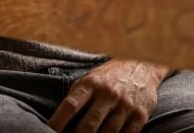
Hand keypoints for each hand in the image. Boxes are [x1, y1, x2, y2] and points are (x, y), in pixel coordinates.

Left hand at [47, 60, 169, 132]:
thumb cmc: (110, 75)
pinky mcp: (140, 115)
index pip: (71, 105)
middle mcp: (108, 94)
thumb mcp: (91, 78)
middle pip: (89, 123)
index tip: (50, 130)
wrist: (143, 67)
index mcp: (91, 83)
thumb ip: (78, 94)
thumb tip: (60, 115)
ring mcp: (125, 105)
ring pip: (108, 132)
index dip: (59, 120)